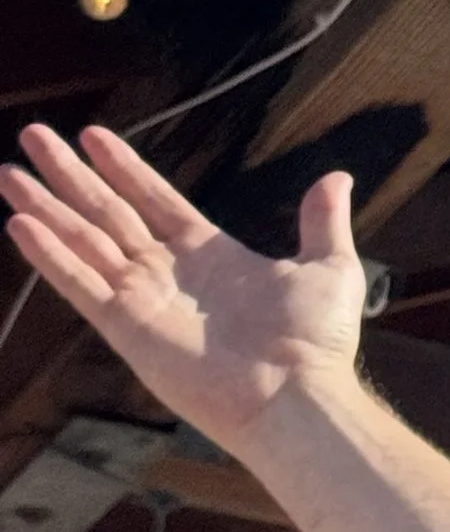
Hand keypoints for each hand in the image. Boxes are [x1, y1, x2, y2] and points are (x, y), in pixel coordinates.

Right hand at [1, 124, 367, 458]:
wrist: (297, 395)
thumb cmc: (316, 343)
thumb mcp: (329, 266)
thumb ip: (321, 221)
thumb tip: (335, 178)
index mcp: (211, 254)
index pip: (155, 199)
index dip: (124, 168)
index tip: (94, 136)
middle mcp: (170, 273)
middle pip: (108, 212)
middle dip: (70, 175)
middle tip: (34, 137)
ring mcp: (144, 299)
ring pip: (84, 240)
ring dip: (46, 207)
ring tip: (10, 172)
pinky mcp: (127, 327)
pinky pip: (80, 283)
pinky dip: (50, 255)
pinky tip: (20, 224)